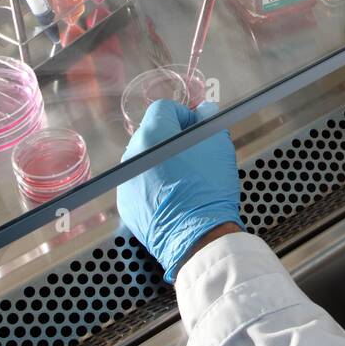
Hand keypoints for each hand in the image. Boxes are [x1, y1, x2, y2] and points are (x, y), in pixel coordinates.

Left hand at [117, 99, 241, 282]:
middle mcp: (133, 155)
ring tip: (186, 181)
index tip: (197, 131)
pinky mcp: (126, 204)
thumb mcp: (218, 145)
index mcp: (153, 135)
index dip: (185, 116)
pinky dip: (155, 186)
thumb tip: (204, 111)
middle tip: (195, 156)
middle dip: (173, 140)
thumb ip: (208, 119)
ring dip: (163, 163)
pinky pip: (140, 184)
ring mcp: (126, 181)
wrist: (197, 237)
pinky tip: (174, 198)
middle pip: (153, 134)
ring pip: (145, 160)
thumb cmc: (208, 190)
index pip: (164, 108)